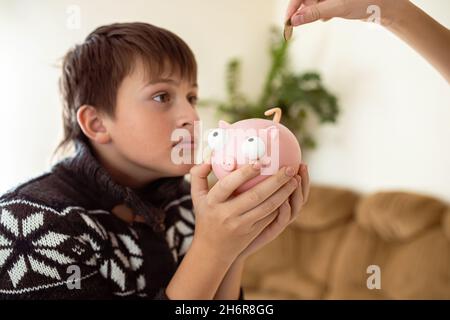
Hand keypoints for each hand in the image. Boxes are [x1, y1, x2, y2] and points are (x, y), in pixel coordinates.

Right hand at [189, 162, 298, 264]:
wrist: (211, 250)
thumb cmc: (206, 217)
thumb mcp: (196, 197)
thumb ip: (198, 176)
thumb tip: (208, 158)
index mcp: (212, 202)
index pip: (227, 185)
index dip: (243, 174)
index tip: (259, 162)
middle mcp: (227, 214)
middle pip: (255, 196)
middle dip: (275, 181)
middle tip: (289, 168)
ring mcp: (241, 225)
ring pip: (267, 207)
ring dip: (283, 193)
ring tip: (295, 179)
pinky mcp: (252, 232)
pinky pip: (269, 216)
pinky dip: (281, 205)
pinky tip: (290, 194)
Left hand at [236, 163, 309, 260]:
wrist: (227, 245)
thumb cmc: (233, 218)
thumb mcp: (241, 197)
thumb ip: (246, 181)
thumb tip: (240, 157)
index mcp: (276, 202)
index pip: (295, 188)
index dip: (301, 176)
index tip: (301, 161)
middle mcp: (280, 212)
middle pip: (300, 196)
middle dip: (303, 181)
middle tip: (302, 167)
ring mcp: (276, 223)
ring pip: (295, 208)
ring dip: (296, 193)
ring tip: (295, 180)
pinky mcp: (270, 232)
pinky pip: (281, 221)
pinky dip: (285, 211)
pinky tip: (284, 201)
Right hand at [285, 0, 402, 26]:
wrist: (386, 6)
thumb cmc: (366, 1)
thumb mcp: (338, 7)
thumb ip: (314, 13)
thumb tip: (294, 20)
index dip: (293, 7)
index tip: (288, 21)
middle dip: (304, 10)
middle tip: (304, 23)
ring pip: (313, 3)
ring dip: (314, 12)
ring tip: (325, 17)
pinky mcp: (335, 0)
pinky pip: (321, 6)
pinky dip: (322, 13)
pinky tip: (328, 17)